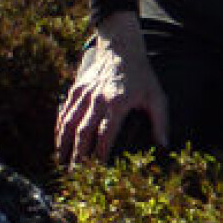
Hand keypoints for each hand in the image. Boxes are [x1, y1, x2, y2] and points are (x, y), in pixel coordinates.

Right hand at [55, 11, 167, 165]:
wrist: (121, 48)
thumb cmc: (142, 76)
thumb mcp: (157, 96)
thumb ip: (161, 121)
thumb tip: (164, 145)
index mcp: (118, 102)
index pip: (106, 133)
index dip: (100, 153)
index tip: (98, 170)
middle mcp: (98, 99)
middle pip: (83, 132)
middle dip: (77, 155)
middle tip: (74, 174)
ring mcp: (84, 94)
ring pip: (68, 123)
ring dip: (63, 145)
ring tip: (60, 164)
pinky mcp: (76, 90)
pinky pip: (64, 112)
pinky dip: (59, 129)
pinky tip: (58, 143)